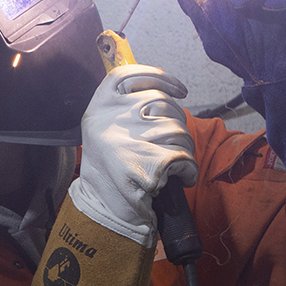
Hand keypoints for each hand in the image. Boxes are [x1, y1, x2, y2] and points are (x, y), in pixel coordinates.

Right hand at [71, 65, 198, 246]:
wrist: (103, 211)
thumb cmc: (109, 170)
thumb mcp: (102, 130)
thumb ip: (122, 107)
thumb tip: (164, 88)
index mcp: (97, 108)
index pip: (128, 74)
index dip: (159, 77)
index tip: (179, 89)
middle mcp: (109, 120)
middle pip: (161, 102)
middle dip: (175, 122)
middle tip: (169, 143)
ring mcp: (128, 140)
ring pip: (177, 129)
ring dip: (183, 147)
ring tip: (170, 163)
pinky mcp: (149, 164)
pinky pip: (184, 155)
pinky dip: (188, 168)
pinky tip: (181, 176)